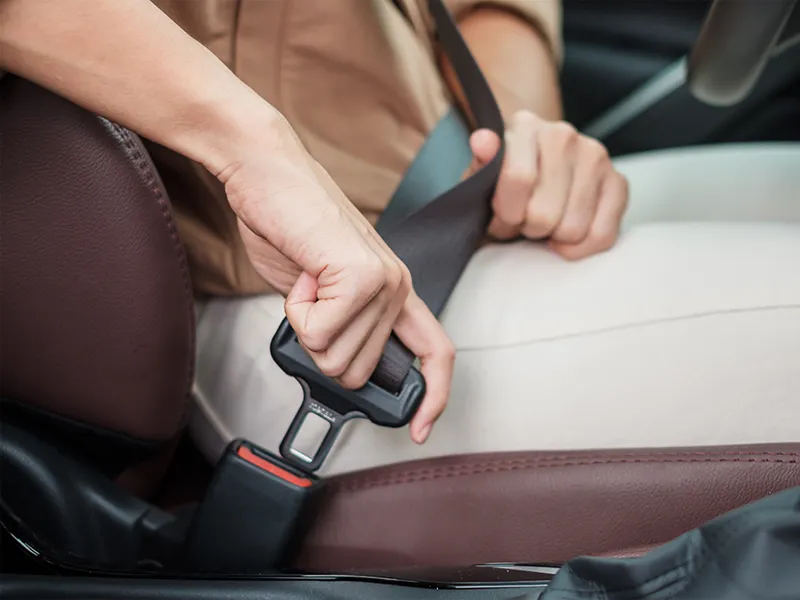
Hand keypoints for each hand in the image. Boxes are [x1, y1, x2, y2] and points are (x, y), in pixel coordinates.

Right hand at [218, 114, 453, 443]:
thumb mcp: (321, 290)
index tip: (417, 430)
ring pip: (335, 358)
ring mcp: (382, 282)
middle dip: (321, 350)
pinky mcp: (358, 274)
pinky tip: (303, 275)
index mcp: (394, 292)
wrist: (268, 174)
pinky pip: (318, 333)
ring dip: (305, 327)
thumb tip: (336, 366)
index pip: (435, 352)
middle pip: (357, 372)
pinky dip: (296, 311)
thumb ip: (340, 326)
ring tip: (307, 282)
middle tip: (310, 302)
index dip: (433, 397)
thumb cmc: (290, 226)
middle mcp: (397, 288)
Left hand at [468, 110, 628, 258]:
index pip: (519, 179)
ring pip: (573, 228)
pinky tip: (563, 236)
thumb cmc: (500, 184)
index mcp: (525, 126)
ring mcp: (595, 156)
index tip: (500, 217)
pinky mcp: (618, 181)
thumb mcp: (480, 179)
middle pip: (545, 212)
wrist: (530, 178)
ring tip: (542, 223)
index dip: (506, 214)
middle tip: (522, 221)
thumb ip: (480, 165)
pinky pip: (602, 234)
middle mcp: (563, 135)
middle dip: (528, 229)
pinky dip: (580, 247)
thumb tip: (483, 141)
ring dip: (553, 238)